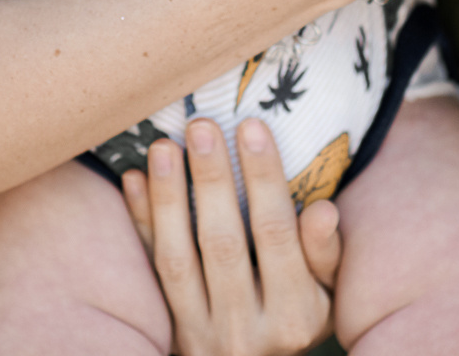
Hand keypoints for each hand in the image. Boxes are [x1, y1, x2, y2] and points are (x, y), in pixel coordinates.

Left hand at [122, 118, 339, 355]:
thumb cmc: (296, 315)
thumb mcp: (325, 295)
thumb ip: (325, 254)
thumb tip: (324, 210)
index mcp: (294, 314)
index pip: (276, 234)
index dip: (263, 179)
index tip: (251, 125)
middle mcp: (246, 329)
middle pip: (223, 244)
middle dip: (211, 180)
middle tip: (201, 125)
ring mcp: (201, 334)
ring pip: (177, 261)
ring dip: (168, 199)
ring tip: (163, 145)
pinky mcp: (167, 332)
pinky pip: (149, 273)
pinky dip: (140, 224)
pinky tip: (133, 178)